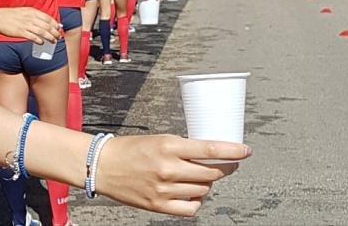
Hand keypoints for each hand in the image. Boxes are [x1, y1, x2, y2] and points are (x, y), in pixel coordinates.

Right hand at [0, 7, 60, 43]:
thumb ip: (33, 15)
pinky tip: (42, 43)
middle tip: (59, 37)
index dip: (55, 24)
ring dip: (50, 37)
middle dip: (55, 32)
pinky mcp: (21, 32)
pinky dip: (39, 40)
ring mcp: (26, 25)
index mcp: (32, 11)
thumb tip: (43, 22)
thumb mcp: (24, 11)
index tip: (59, 28)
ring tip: (54, 41)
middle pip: (47, 26)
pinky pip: (33, 37)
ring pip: (42, 32)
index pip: (48, 18)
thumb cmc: (10, 15)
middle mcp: (31, 18)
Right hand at [96, 135, 250, 216]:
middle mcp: (168, 168)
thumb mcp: (158, 139)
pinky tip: (192, 193)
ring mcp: (164, 189)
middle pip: (211, 172)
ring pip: (203, 189)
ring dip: (208, 183)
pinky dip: (196, 201)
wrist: (102, 166)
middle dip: (225, 168)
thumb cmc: (129, 149)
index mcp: (168, 146)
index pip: (209, 149)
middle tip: (230, 164)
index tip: (245, 151)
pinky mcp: (158, 205)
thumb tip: (207, 153)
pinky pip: (190, 208)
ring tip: (201, 176)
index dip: (232, 151)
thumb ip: (182, 147)